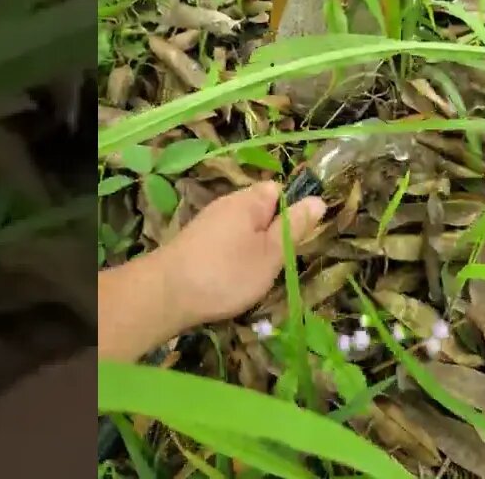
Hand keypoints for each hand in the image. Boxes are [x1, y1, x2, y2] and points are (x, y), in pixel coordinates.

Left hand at [155, 181, 325, 328]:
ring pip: (243, 230)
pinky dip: (233, 259)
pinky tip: (232, 279)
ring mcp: (208, 223)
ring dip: (253, 250)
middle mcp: (227, 204)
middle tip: (278, 263)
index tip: (298, 239)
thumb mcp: (271, 253)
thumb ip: (294, 227)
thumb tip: (318, 200)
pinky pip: (226, 243)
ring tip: (256, 276)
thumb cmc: (227, 273)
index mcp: (249, 200)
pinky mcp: (195, 242)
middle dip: (273, 235)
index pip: (280, 190)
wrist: (166, 294)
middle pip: (261, 211)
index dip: (293, 211)